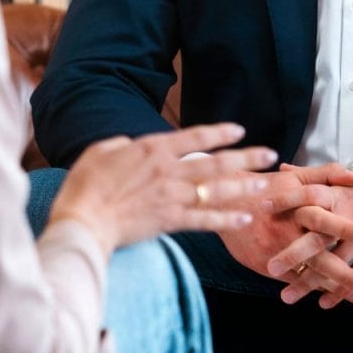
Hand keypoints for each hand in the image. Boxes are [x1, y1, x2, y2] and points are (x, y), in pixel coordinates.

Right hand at [47, 123, 277, 253]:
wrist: (83, 220)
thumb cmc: (85, 184)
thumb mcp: (100, 151)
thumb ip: (122, 145)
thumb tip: (131, 145)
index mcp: (152, 149)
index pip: (195, 137)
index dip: (220, 133)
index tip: (239, 130)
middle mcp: (168, 170)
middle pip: (216, 162)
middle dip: (246, 157)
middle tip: (269, 154)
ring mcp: (172, 196)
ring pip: (217, 190)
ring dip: (244, 187)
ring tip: (266, 185)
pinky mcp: (170, 221)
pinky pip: (206, 220)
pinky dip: (226, 219)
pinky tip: (245, 218)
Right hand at [217, 162, 352, 306]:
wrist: (223, 202)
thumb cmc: (266, 187)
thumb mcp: (296, 177)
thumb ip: (327, 175)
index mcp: (295, 206)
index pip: (321, 217)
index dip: (343, 227)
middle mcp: (285, 230)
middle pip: (316, 254)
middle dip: (343, 272)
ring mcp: (275, 250)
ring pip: (308, 272)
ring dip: (334, 286)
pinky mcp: (265, 264)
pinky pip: (293, 279)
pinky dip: (314, 288)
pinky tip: (333, 296)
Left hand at [266, 158, 352, 307]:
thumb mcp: (350, 178)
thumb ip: (313, 176)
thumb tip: (283, 169)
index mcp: (341, 193)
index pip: (308, 194)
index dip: (285, 201)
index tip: (261, 210)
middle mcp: (352, 214)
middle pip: (317, 235)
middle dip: (292, 253)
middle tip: (269, 266)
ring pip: (334, 262)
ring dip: (310, 282)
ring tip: (287, 295)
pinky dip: (340, 291)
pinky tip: (324, 302)